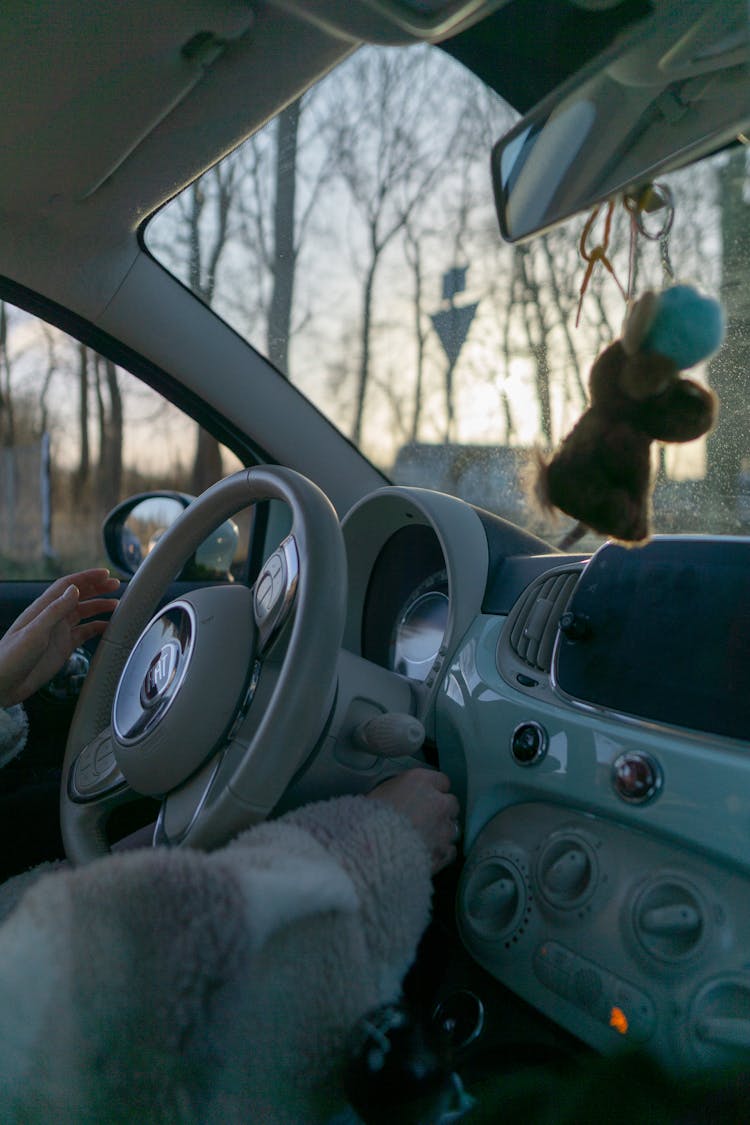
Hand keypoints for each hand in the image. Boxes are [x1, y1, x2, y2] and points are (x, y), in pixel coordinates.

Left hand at [0, 569, 120, 705]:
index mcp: (43, 609)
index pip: (67, 586)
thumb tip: (74, 589)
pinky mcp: (63, 647)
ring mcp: (58, 632)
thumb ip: (55, 610)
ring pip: (83, 613)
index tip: (105, 574)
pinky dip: (97, 628)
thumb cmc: (11, 657)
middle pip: (78, 597)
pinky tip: (108, 627)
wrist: (3, 684)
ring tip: (117, 604)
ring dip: (99, 607)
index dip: (87, 577)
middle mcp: (52, 618)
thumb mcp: (34, 632)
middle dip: (97, 589)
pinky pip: (84, 633)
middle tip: (117, 586)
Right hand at [367, 768, 459, 873]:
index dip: (434, 791)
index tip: (425, 798)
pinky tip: (428, 854)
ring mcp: (444, 828)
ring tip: (424, 840)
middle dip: (441, 811)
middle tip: (425, 819)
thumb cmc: (368, 818)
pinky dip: (442, 851)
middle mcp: (438, 801)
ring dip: (442, 832)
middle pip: (451, 803)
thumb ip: (402, 791)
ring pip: (452, 827)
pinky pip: (450, 850)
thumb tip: (406, 797)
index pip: (442, 781)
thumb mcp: (382, 792)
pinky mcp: (444, 852)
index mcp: (420, 781)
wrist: (370, 850)